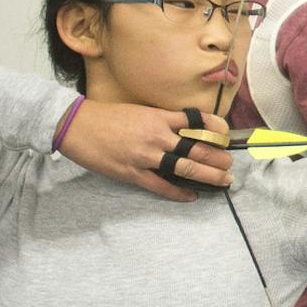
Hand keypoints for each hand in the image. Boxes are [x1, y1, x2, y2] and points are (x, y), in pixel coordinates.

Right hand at [61, 103, 233, 201]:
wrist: (76, 126)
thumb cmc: (106, 116)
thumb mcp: (138, 110)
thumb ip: (160, 119)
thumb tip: (181, 128)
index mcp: (158, 117)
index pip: (195, 121)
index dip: (214, 127)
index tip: (226, 133)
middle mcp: (156, 136)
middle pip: (196, 147)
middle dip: (217, 156)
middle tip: (230, 163)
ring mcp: (146, 156)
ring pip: (185, 167)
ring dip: (207, 174)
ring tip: (223, 179)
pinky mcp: (133, 173)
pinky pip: (161, 186)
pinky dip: (179, 192)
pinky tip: (192, 196)